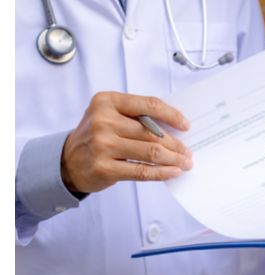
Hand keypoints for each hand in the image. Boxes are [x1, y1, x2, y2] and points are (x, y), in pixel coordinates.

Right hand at [61, 91, 191, 193]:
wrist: (67, 161)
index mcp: (107, 101)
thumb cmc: (96, 136)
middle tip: (188, 152)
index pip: (149, 105)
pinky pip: (141, 171)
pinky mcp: (104, 168)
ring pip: (150, 152)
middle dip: (176, 144)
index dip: (172, 115)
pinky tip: (173, 172)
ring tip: (185, 162)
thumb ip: (137, 116)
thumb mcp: (110, 115)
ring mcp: (103, 145)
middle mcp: (103, 121)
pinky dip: (161, 172)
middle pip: (152, 132)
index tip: (186, 125)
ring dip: (173, 159)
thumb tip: (175, 128)